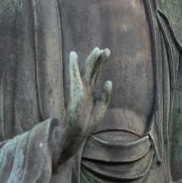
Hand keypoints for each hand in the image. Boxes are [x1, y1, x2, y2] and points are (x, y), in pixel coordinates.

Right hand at [52, 47, 111, 161]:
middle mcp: (84, 88)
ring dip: (92, 60)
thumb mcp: (102, 107)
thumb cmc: (88, 122)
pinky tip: (73, 55)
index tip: (106, 52)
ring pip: (86, 71)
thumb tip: (109, 81)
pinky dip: (73, 65)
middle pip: (91, 70)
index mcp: (89, 91)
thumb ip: (105, 94)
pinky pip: (74, 75)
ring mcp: (79, 88)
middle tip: (106, 50)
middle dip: (99, 60)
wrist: (79, 132)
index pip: (95, 73)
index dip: (100, 63)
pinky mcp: (74, 91)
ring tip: (98, 50)